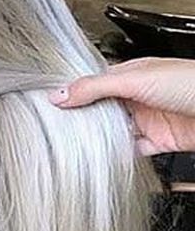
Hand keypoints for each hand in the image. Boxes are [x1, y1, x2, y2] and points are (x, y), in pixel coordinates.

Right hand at [49, 57, 194, 154]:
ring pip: (114, 130)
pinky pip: (133, 149)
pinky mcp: (159, 141)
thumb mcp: (135, 79)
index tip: (50, 106)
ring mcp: (148, 118)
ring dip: (99, 138)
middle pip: (101, 109)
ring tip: (74, 146)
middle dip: (82, 119)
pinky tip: (104, 157)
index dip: (72, 94)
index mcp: (131, 73)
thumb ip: (95, 88)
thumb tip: (60, 94)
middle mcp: (137, 95)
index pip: (93, 84)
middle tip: (57, 129)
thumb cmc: (190, 83)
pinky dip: (118, 154)